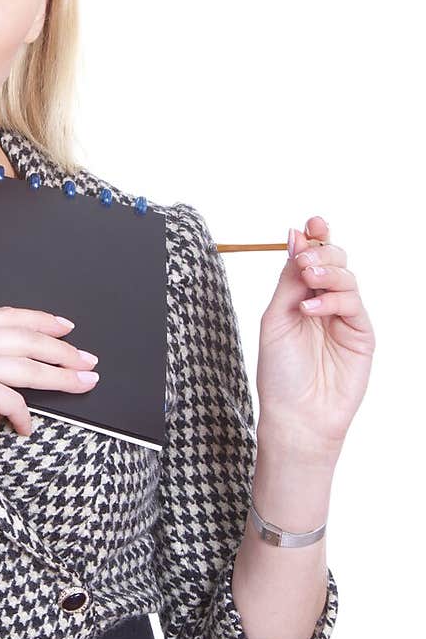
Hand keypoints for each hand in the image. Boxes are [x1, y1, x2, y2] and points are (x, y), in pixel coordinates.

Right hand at [0, 308, 98, 491]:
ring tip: (84, 385)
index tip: (68, 329)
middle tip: (89, 361)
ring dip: (63, 378)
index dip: (43, 321)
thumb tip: (26, 358)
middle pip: (28, 339)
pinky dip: (24, 418)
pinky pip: (16, 401)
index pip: (9, 317)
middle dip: (64, 351)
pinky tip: (24, 428)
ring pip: (31, 367)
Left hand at [256, 215, 374, 460]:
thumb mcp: (276, 318)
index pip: (312, 258)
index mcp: (300, 296)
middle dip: (322, 251)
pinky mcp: (362, 334)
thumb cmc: (280, 373)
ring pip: (347, 277)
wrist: (296, 415)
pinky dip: (332, 300)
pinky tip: (311, 309)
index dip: (315, 236)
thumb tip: (296, 237)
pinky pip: (353, 304)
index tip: (310, 222)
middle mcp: (324, 303)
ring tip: (308, 279)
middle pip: (334, 260)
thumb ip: (288, 281)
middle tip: (305, 259)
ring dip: (327, 272)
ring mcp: (345, 318)